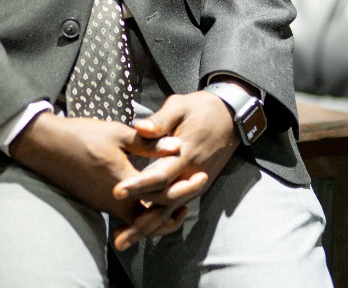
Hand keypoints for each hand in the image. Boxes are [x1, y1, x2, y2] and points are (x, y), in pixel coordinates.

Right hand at [9, 111, 185, 237]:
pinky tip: (152, 196)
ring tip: (180, 201)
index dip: (185, 187)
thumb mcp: (118, 133)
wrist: (47, 146)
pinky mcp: (99, 203)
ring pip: (141, 219)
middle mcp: (116, 201)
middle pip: (155, 216)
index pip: (163, 195)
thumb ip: (148, 143)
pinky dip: (145, 211)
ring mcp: (106, 205)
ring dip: (162, 212)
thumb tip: (178, 147)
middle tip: (196, 190)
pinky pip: (128, 214)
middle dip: (178, 205)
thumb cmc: (82, 135)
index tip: (201, 175)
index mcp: (124, 183)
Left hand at [111, 90, 239, 250]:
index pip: (159, 176)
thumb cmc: (201, 109)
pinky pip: (175, 207)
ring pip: (169, 211)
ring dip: (148, 227)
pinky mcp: (194, 186)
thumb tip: (140, 127)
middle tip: (118, 237)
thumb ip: (160, 120)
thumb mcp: (180, 106)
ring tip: (125, 240)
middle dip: (141, 221)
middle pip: (163, 204)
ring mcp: (193, 184)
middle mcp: (190, 176)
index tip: (117, 191)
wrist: (230, 118)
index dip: (138, 185)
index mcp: (185, 155)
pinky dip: (160, 221)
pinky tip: (143, 229)